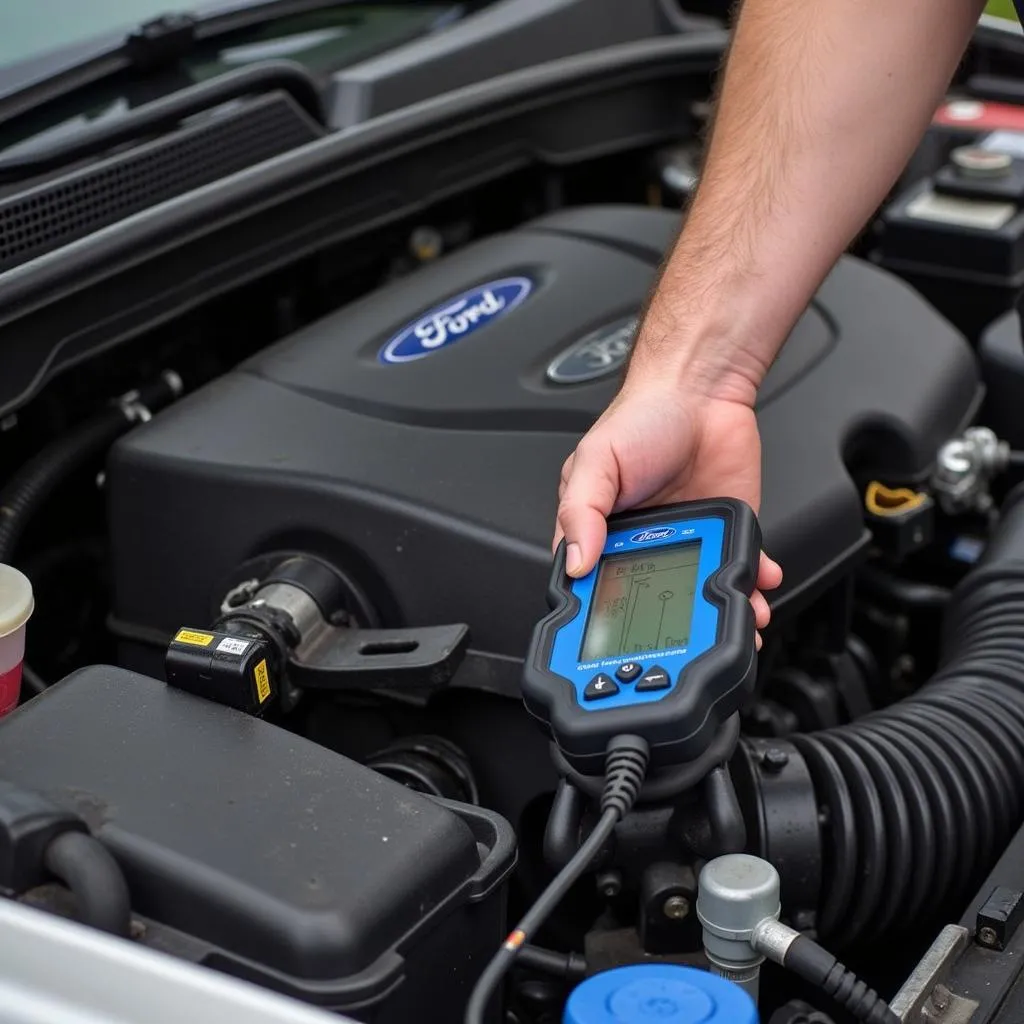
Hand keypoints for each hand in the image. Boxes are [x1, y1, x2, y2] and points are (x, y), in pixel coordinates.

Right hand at [553, 377, 781, 646]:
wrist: (702, 389)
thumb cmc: (642, 418)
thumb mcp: (596, 460)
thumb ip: (581, 510)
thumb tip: (574, 562)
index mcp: (599, 532)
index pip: (592, 588)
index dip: (602, 618)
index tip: (618, 640)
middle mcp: (641, 544)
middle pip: (651, 602)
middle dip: (670, 631)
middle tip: (687, 646)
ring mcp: (685, 541)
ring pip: (697, 595)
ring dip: (717, 616)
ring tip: (734, 623)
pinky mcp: (723, 534)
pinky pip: (738, 570)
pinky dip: (752, 586)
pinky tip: (757, 584)